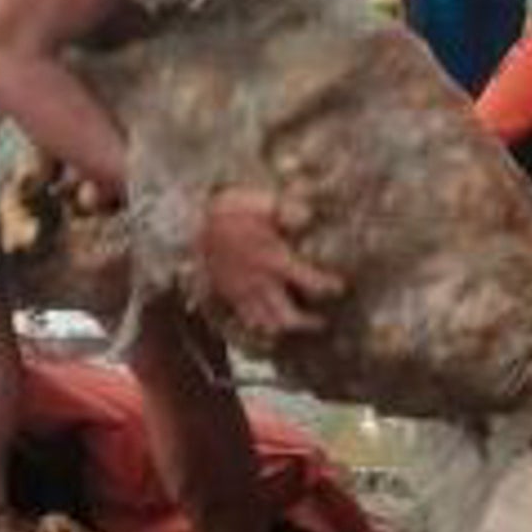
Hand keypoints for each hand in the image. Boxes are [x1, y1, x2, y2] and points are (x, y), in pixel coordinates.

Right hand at [196, 187, 340, 337]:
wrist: (191, 222)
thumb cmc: (231, 210)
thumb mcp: (265, 203)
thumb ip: (291, 211)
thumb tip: (312, 217)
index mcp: (275, 261)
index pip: (311, 283)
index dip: (329, 288)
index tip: (340, 287)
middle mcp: (261, 283)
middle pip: (288, 317)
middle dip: (307, 323)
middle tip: (321, 322)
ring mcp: (242, 293)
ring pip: (266, 324)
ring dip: (282, 328)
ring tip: (294, 326)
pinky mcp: (227, 295)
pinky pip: (244, 320)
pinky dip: (258, 327)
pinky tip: (266, 326)